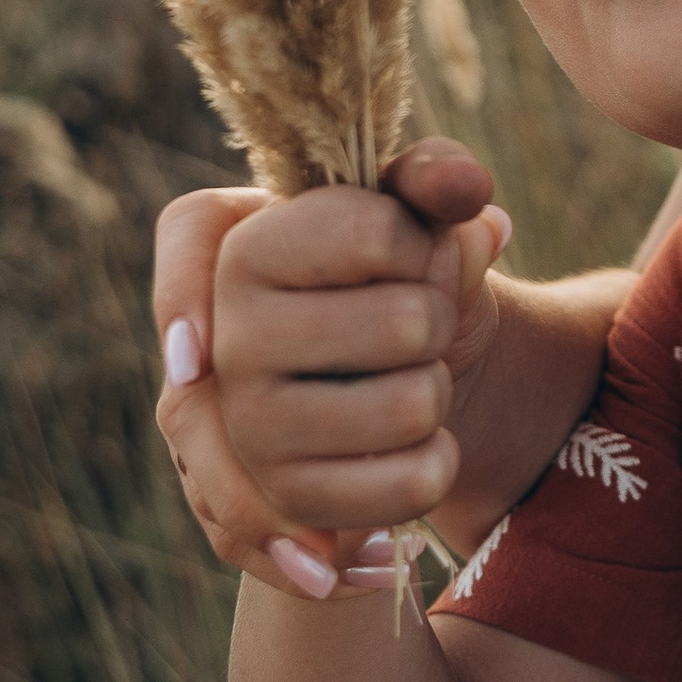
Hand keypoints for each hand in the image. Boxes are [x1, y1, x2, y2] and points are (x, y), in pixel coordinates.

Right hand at [152, 140, 508, 597]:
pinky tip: (409, 474)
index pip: (372, 230)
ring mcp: (233, 430)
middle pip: (405, 325)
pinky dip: (425, 477)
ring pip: (407, 411)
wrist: (368, 380)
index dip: (419, 242)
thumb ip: (434, 176)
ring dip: (436, 399)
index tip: (405, 247)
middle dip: (439, 322)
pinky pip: (387, 497)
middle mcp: (215, 338)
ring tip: (410, 390)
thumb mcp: (407, 211)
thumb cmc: (383, 274)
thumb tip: (466, 188)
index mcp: (235, 244)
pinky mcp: (260, 505)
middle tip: (412, 327)